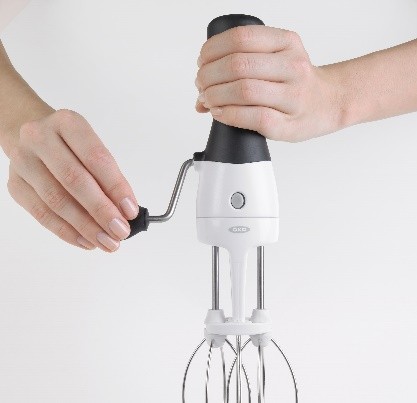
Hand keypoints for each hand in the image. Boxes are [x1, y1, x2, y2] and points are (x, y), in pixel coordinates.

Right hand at [7, 109, 138, 251]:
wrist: (30, 137)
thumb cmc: (71, 146)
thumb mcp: (91, 148)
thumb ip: (107, 177)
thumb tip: (125, 212)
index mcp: (68, 123)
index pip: (96, 158)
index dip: (116, 187)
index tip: (131, 210)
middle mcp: (40, 138)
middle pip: (74, 180)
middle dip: (101, 211)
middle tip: (120, 232)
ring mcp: (23, 162)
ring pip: (56, 201)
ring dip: (85, 227)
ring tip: (106, 242)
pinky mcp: (15, 185)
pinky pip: (42, 214)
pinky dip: (67, 231)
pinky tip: (86, 241)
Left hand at [195, 25, 342, 141]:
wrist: (328, 103)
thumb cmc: (295, 83)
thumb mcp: (276, 58)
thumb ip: (243, 63)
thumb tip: (200, 89)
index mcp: (286, 42)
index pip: (240, 38)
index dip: (212, 50)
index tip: (202, 62)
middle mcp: (292, 66)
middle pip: (238, 65)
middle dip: (209, 76)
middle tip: (202, 84)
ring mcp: (293, 96)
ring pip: (244, 90)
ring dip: (215, 95)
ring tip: (208, 99)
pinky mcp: (288, 125)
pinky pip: (252, 117)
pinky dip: (228, 115)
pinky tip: (219, 113)